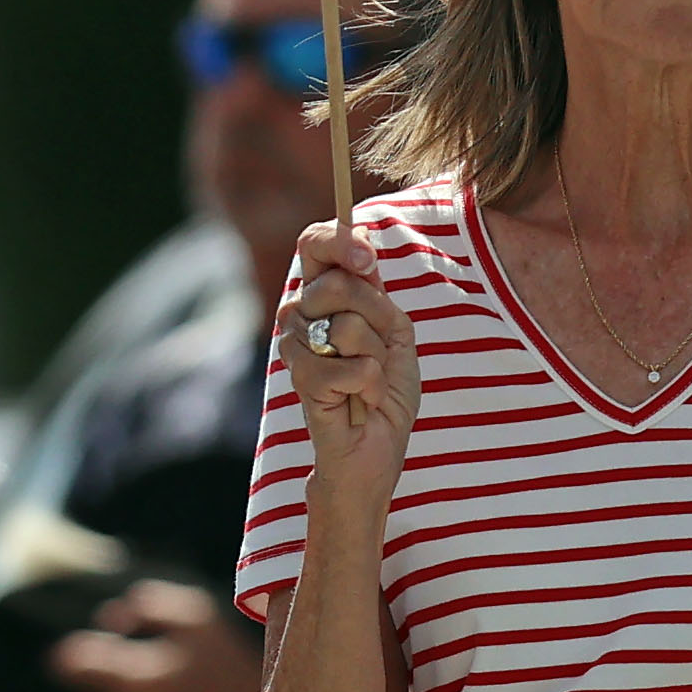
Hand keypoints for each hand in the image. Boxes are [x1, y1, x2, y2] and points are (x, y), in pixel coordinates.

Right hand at [273, 226, 418, 528]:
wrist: (375, 449)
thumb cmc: (385, 391)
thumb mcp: (396, 333)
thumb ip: (376, 293)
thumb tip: (360, 246)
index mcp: (325, 296)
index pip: (314, 244)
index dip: (337, 241)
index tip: (367, 259)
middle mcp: (302, 315)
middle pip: (336, 283)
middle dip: (377, 318)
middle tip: (381, 352)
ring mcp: (296, 348)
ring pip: (347, 327)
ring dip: (377, 359)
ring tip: (369, 381)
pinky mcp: (302, 382)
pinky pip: (350, 368)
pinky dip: (371, 387)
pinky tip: (361, 401)